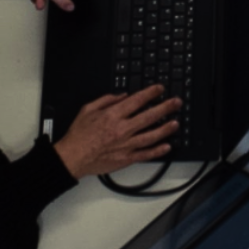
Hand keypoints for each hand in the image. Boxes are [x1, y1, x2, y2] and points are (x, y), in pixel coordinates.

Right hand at [53, 85, 179, 178]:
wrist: (72, 157)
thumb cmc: (78, 136)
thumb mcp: (88, 109)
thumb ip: (106, 100)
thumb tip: (122, 96)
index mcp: (113, 115)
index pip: (137, 100)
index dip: (151, 93)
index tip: (160, 89)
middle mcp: (122, 129)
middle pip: (149, 116)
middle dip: (165, 108)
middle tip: (176, 103)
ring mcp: (126, 145)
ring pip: (151, 136)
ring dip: (166, 129)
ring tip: (176, 123)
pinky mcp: (126, 158)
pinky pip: (145, 154)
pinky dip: (157, 151)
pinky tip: (167, 146)